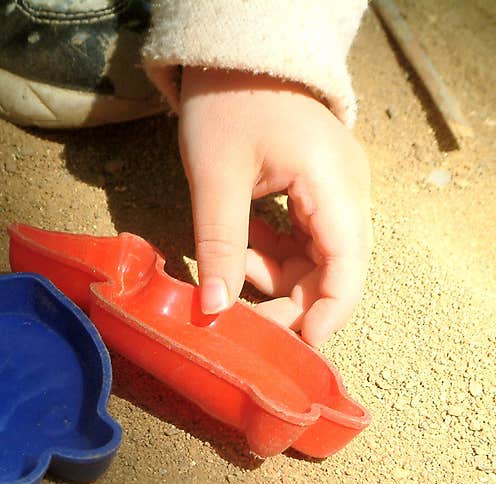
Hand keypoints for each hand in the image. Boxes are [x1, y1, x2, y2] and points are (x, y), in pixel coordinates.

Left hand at [179, 68, 372, 345]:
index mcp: (332, 181)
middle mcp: (347, 190)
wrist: (236, 59)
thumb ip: (218, 246)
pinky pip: (304, 242)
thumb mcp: (214, 178)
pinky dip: (272, 257)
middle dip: (292, 302)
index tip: (300, 347)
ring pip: (318, 260)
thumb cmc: (226, 105)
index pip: (348, 263)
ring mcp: (335, 191)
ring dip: (275, 278)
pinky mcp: (317, 193)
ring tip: (229, 264)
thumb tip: (213, 310)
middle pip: (336, 269)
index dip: (329, 312)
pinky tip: (240, 251)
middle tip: (241, 320)